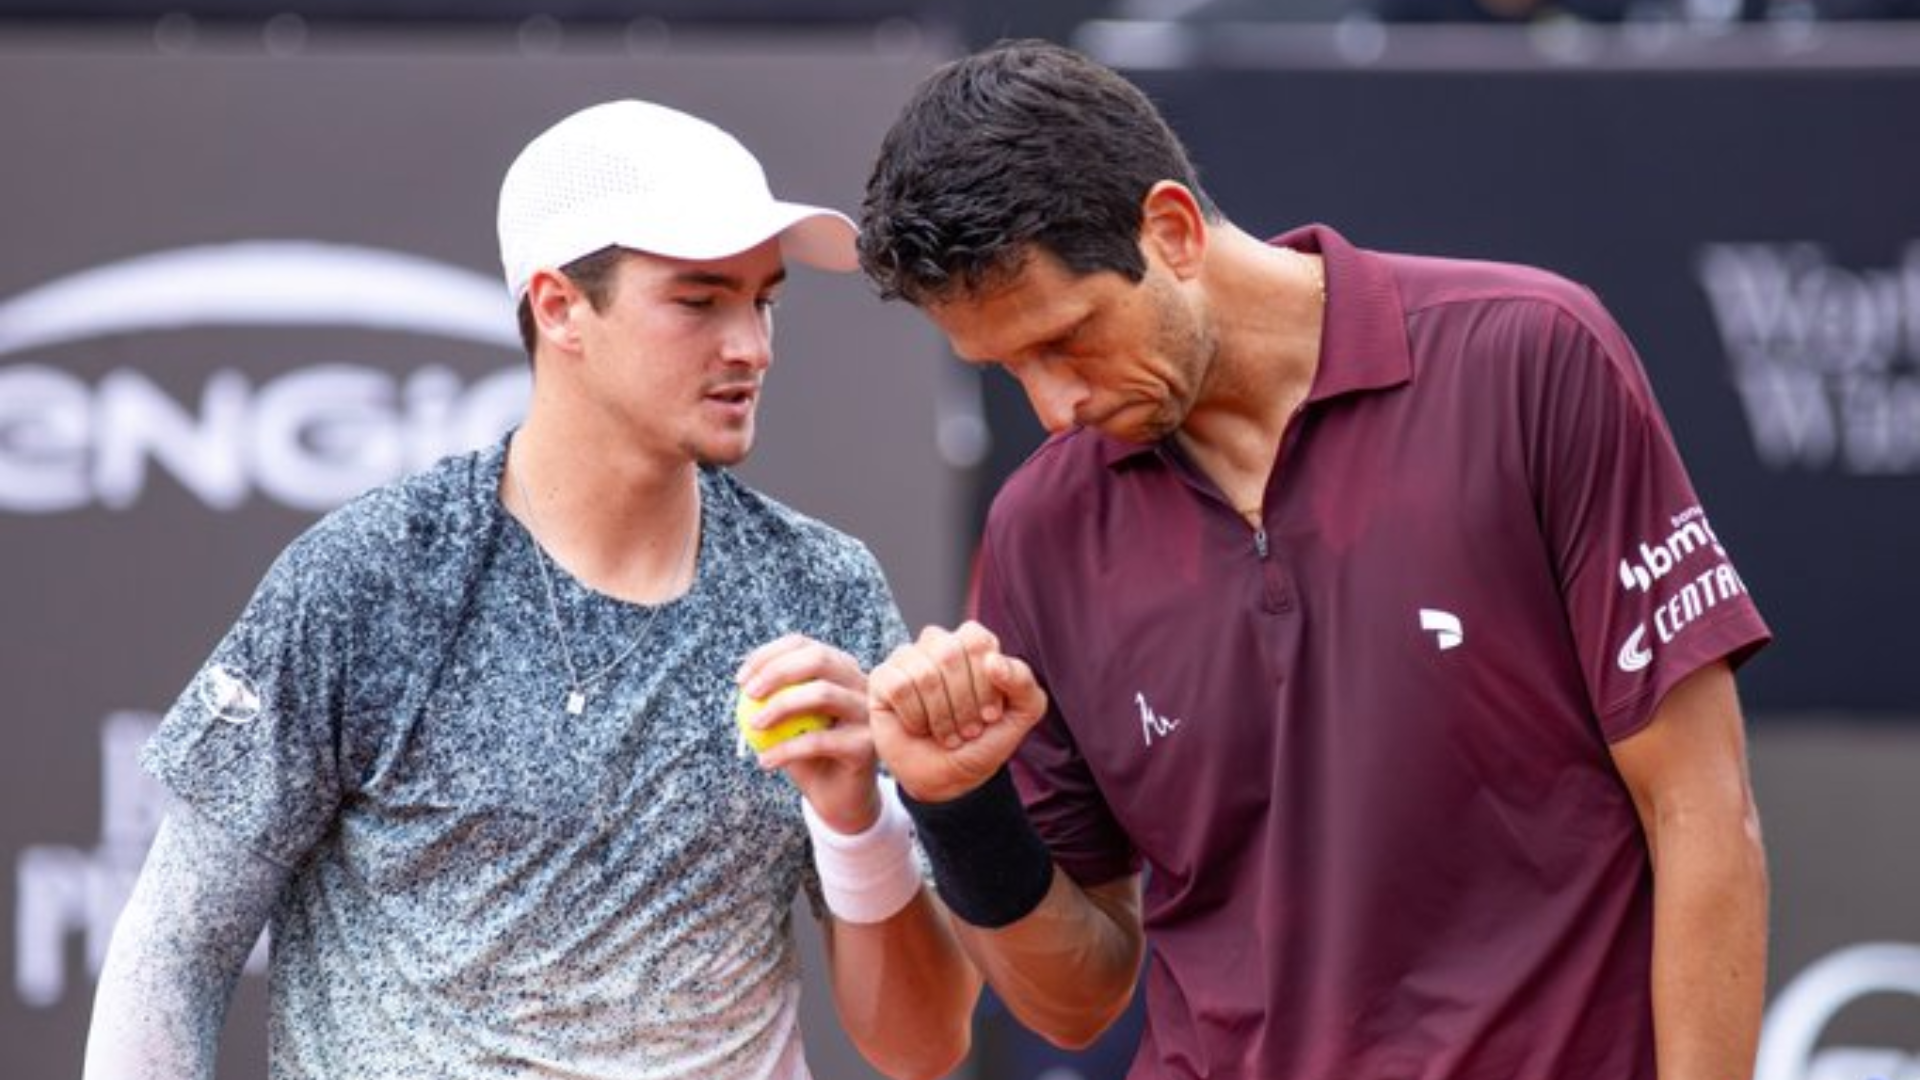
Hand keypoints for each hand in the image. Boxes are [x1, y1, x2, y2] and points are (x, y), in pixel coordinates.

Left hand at [736, 633, 881, 833]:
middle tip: (749, 694)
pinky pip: (820, 741)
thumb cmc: (810, 757)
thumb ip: (771, 699)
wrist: (838, 800)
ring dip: (780, 706)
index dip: (769, 655)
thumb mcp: (787, 723)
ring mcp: (867, 714)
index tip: (741, 678)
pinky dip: (786, 749)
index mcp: (840, 670)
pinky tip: (765, 761)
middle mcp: (860, 685)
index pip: (804, 645)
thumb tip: (743, 676)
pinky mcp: (867, 745)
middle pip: (819, 660)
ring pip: (822, 694)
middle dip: (777, 671)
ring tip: (754, 726)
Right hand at [867, 620, 1048, 803]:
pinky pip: (899, 687)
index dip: (985, 683)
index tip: (990, 715)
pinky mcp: (882, 679)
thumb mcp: (1021, 716)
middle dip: (963, 704)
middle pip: (950, 654)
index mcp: (972, 643)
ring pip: (924, 674)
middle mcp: (938, 644)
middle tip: (968, 730)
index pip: (977, 641)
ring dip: (940, 717)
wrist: (949, 779)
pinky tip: (919, 727)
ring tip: (946, 734)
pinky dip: (915, 717)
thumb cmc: (982, 742)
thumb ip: (1023, 683)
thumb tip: (994, 661)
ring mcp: (907, 659)